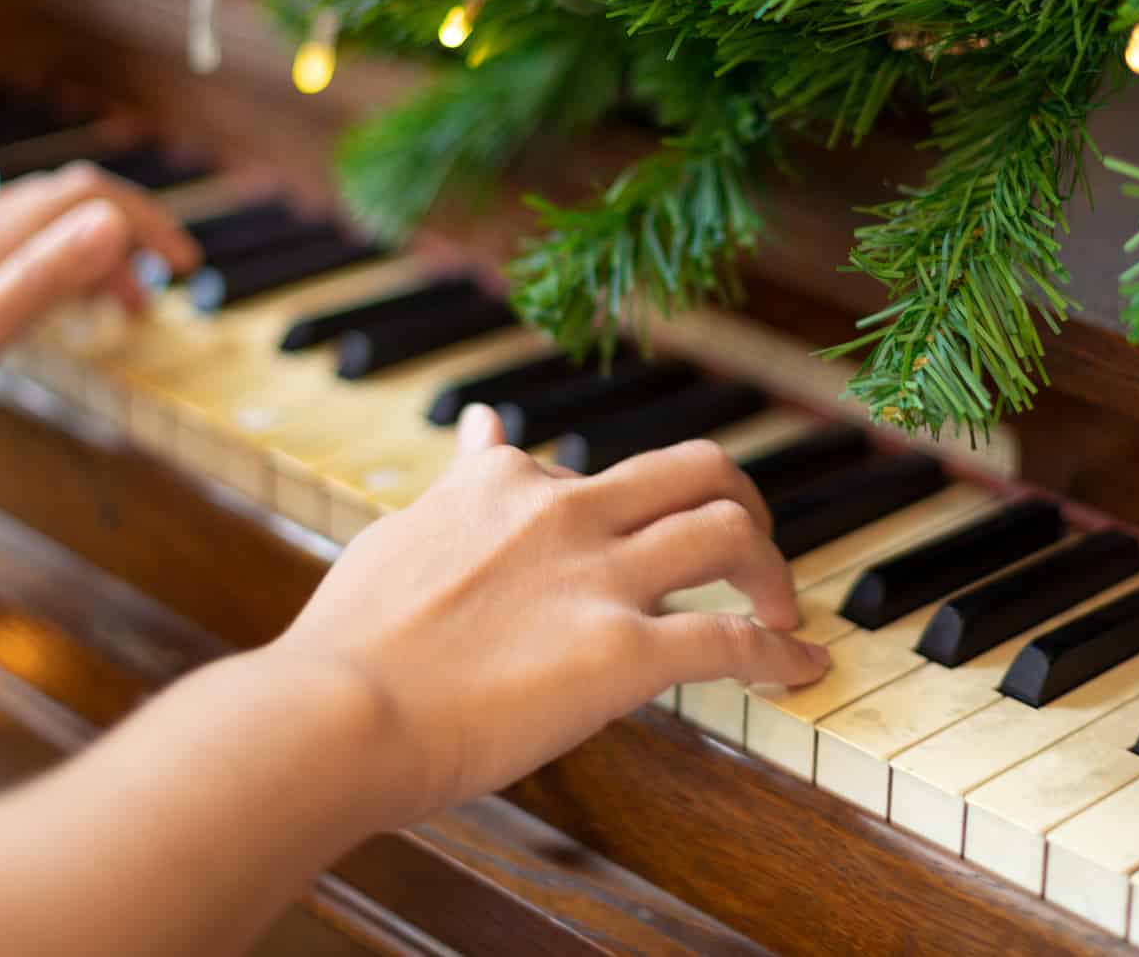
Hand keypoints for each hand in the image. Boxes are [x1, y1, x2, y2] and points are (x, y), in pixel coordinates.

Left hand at [0, 163, 199, 480]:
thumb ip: (41, 279)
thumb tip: (113, 221)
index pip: (83, 199)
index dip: (145, 221)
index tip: (186, 268)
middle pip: (53, 208)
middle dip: (116, 239)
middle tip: (149, 299)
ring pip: (16, 235)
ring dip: (72, 259)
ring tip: (96, 314)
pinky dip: (26, 276)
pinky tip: (12, 323)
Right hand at [273, 406, 830, 823]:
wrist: (336, 712)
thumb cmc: (349, 645)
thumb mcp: (399, 533)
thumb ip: (456, 483)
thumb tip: (481, 425)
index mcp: (503, 486)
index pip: (593, 473)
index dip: (633, 507)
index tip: (648, 533)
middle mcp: (565, 512)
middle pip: (697, 468)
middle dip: (744, 503)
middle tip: (753, 548)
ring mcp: (600, 578)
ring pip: (731, 531)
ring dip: (773, 572)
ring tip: (781, 610)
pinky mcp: (623, 652)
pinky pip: (733, 641)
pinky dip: (781, 654)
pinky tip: (802, 670)